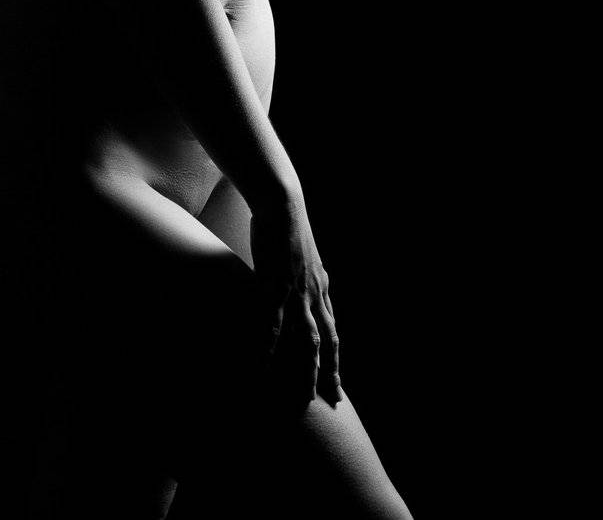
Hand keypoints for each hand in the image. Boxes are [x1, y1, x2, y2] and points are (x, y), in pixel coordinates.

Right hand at [250, 191, 342, 410]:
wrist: (282, 203)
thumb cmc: (286, 225)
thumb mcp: (302, 255)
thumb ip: (302, 274)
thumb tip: (296, 285)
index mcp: (320, 285)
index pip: (332, 328)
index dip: (334, 354)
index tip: (336, 378)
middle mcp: (315, 293)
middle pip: (329, 340)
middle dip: (332, 371)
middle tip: (335, 399)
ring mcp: (298, 292)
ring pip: (309, 340)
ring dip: (309, 370)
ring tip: (307, 397)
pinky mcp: (277, 286)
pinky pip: (275, 325)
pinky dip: (272, 349)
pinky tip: (266, 367)